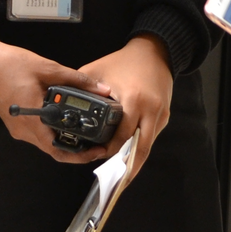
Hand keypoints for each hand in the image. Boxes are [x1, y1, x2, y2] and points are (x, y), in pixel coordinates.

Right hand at [0, 38, 113, 164]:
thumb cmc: (10, 65)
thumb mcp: (48, 68)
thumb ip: (76, 80)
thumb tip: (101, 89)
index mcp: (32, 118)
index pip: (58, 149)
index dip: (79, 155)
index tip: (97, 150)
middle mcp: (24, 129)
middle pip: (53, 150)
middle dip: (77, 150)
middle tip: (96, 143)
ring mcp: (18, 128)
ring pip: (46, 143)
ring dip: (65, 141)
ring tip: (85, 132)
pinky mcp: (16, 124)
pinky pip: (38, 134)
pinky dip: (53, 132)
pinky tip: (65, 121)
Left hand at [82, 35, 173, 180]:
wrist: (155, 52)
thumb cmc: (125, 60)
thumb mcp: (98, 70)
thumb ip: (82, 87)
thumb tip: (65, 103)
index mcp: (133, 100)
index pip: (121, 135)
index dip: (109, 149)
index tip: (96, 155)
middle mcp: (150, 111)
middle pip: (139, 149)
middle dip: (125, 166)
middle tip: (112, 179)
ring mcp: (160, 115)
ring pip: (147, 147)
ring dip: (133, 160)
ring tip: (119, 174)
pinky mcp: (165, 116)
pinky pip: (151, 137)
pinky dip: (140, 146)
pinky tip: (127, 154)